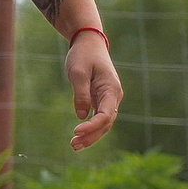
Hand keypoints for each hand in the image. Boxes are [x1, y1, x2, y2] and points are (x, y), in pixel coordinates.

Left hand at [66, 31, 121, 151]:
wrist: (89, 42)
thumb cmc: (83, 55)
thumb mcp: (78, 72)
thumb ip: (80, 94)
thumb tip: (81, 116)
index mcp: (111, 88)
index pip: (106, 114)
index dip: (92, 126)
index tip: (76, 130)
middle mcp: (114, 96)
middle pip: (106, 123)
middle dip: (91, 136)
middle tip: (73, 145)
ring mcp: (109, 99)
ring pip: (103, 124)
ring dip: (91, 136)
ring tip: (74, 145)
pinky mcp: (102, 100)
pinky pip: (99, 118)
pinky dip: (90, 129)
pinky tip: (79, 137)